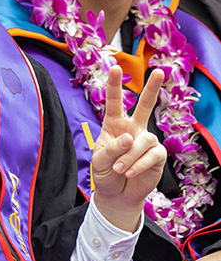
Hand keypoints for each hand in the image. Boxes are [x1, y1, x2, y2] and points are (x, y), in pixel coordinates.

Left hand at [91, 66, 165, 230]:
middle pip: (145, 105)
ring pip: (142, 140)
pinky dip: (138, 164)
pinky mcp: (157, 156)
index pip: (114, 102)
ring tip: (119, 169)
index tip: (115, 67)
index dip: (115, 85)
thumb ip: (112, 147)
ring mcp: (146, 141)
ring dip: (129, 156)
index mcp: (114, 124)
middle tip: (160, 71)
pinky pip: (151, 155)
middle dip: (152, 88)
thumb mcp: (99, 159)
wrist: (116, 194)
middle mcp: (132, 129)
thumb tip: (130, 138)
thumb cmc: (105, 172)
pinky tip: (130, 172)